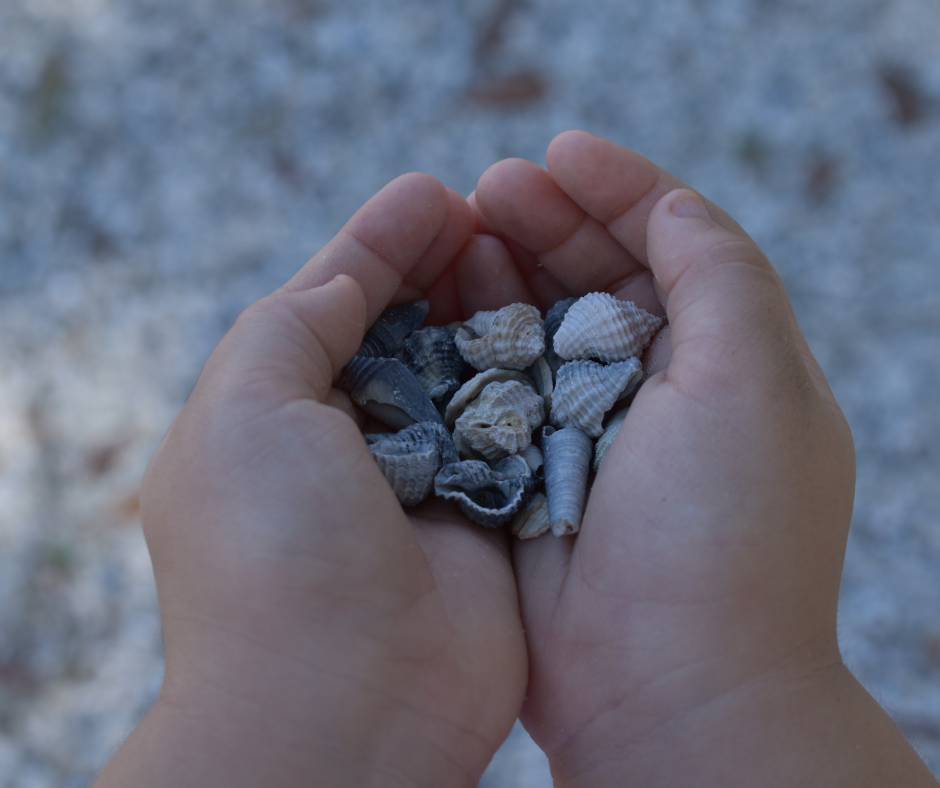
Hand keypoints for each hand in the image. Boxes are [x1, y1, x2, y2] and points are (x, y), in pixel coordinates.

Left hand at [95, 174, 525, 786]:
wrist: (346, 711)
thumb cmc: (274, 550)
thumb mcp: (245, 404)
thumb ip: (295, 317)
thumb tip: (359, 253)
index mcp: (277, 416)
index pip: (334, 302)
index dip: (381, 243)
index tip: (439, 194)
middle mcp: (351, 446)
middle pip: (406, 329)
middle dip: (444, 268)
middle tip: (492, 212)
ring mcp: (424, 481)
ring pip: (466, 371)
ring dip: (493, 312)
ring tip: (529, 254)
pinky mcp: (488, 517)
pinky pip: (515, 430)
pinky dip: (533, 380)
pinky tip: (562, 329)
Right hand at [472, 131, 935, 785]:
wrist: (666, 694)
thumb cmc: (722, 536)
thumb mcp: (753, 380)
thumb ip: (721, 274)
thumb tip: (669, 201)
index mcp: (726, 362)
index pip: (673, 245)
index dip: (617, 189)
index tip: (555, 152)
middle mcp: (662, 394)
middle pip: (596, 279)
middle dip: (546, 225)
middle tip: (485, 189)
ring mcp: (592, 436)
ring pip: (538, 330)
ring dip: (500, 278)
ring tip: (455, 237)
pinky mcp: (533, 478)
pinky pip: (496, 392)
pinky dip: (470, 349)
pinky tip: (436, 314)